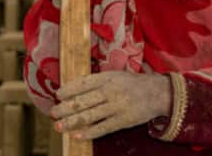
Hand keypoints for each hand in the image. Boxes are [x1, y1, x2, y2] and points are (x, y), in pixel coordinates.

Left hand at [50, 70, 170, 139]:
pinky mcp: (124, 120)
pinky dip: (89, 132)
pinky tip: (77, 135)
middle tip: (53, 113)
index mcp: (109, 77)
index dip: (69, 90)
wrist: (158, 93)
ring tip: (59, 126)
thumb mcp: (116, 76)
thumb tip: (72, 90)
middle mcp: (112, 91)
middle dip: (66, 108)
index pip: (84, 83)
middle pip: (84, 101)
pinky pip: (103, 127)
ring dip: (72, 121)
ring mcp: (118, 106)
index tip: (58, 95)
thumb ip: (97, 82)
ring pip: (90, 115)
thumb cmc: (132, 84)